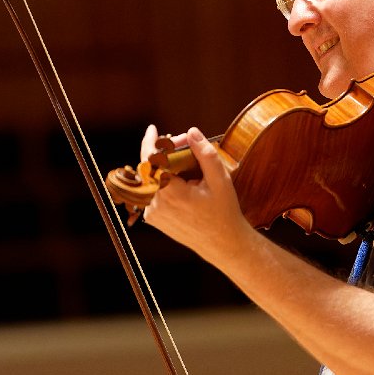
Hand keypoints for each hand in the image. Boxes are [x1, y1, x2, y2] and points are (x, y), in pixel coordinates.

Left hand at [140, 125, 252, 263]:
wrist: (223, 244)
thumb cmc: (223, 213)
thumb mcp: (220, 180)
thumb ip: (205, 154)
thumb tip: (192, 132)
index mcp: (170, 193)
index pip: (150, 161)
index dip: (149, 142)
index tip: (153, 130)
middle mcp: (156, 204)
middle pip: (152, 169)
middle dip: (166, 153)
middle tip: (186, 145)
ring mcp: (152, 213)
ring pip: (153, 180)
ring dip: (167, 168)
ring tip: (190, 166)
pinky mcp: (154, 219)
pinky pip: (154, 193)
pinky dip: (165, 183)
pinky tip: (185, 184)